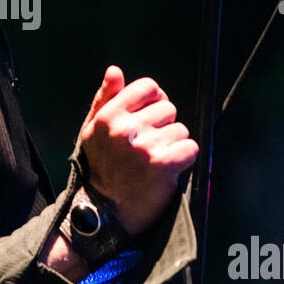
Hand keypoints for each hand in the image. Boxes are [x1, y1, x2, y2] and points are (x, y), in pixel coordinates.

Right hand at [77, 65, 198, 236]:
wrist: (104, 212)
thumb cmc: (99, 168)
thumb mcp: (93, 130)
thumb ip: (104, 98)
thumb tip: (115, 70)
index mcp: (108, 115)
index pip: (149, 87)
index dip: (154, 101)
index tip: (148, 120)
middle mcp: (125, 128)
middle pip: (168, 107)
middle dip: (163, 125)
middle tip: (146, 147)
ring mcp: (144, 146)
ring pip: (180, 129)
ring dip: (173, 145)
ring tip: (154, 161)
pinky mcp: (162, 165)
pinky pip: (190, 148)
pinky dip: (183, 159)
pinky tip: (166, 170)